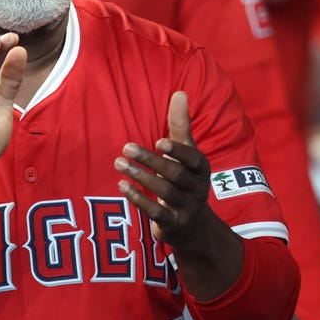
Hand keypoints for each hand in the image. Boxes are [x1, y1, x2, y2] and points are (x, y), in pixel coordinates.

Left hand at [114, 91, 219, 250]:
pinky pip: (156, 213)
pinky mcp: (172, 224)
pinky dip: (139, 199)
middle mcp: (197, 188)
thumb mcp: (187, 154)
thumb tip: (180, 93)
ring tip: (119, 164)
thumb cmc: (185, 180)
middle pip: (175, 174)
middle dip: (150, 161)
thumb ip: (181, 125)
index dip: (177, 151)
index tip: (159, 142)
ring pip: (164, 192)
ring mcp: (186, 208)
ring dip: (140, 177)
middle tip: (126, 149)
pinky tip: (122, 186)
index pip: (193, 159)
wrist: (194, 226)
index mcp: (201, 168)